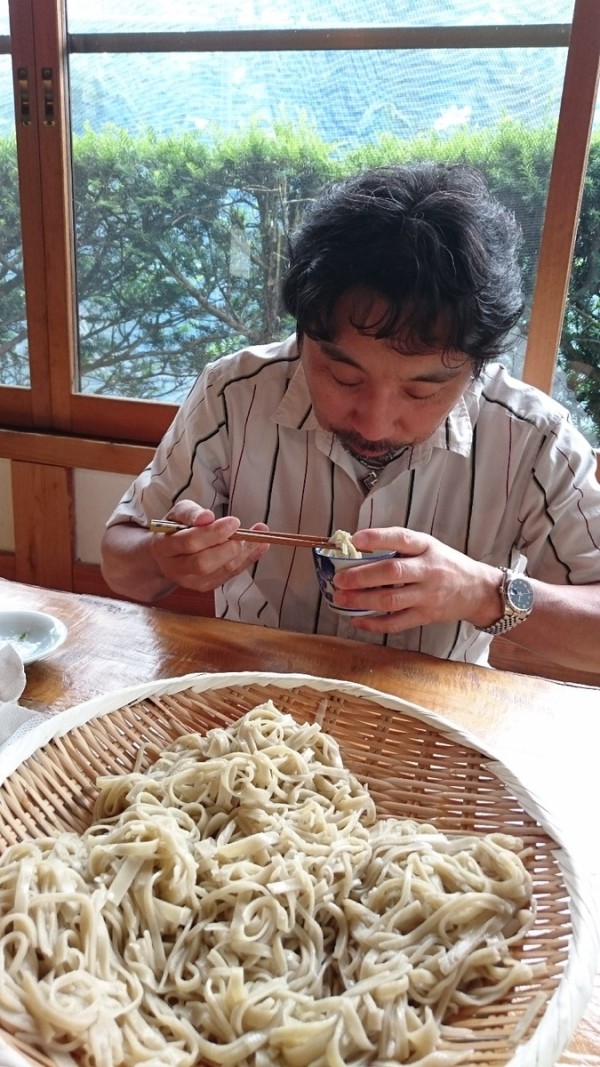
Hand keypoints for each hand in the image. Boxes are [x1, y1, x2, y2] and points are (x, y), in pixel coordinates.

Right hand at [150, 501, 269, 593]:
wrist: (166, 556)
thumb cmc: (174, 530)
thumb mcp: (177, 514)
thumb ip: (190, 512)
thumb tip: (207, 517)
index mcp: (164, 547)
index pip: (189, 542)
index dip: (213, 533)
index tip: (234, 521)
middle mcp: (176, 569)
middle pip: (204, 563)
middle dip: (229, 548)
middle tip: (245, 533)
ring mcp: (191, 582)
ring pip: (221, 571)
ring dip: (244, 553)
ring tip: (260, 536)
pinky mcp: (206, 586)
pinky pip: (230, 575)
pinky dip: (248, 560)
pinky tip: (260, 546)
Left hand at [332, 527, 502, 631]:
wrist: (478, 590)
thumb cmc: (445, 564)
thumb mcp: (428, 547)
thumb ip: (400, 546)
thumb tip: (357, 548)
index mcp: (427, 546)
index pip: (401, 538)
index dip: (377, 538)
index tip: (354, 539)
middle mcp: (429, 570)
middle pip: (392, 571)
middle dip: (361, 576)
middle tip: (338, 578)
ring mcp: (428, 595)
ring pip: (391, 600)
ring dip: (361, 601)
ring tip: (340, 599)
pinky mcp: (426, 616)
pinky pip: (396, 623)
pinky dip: (374, 623)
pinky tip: (356, 620)